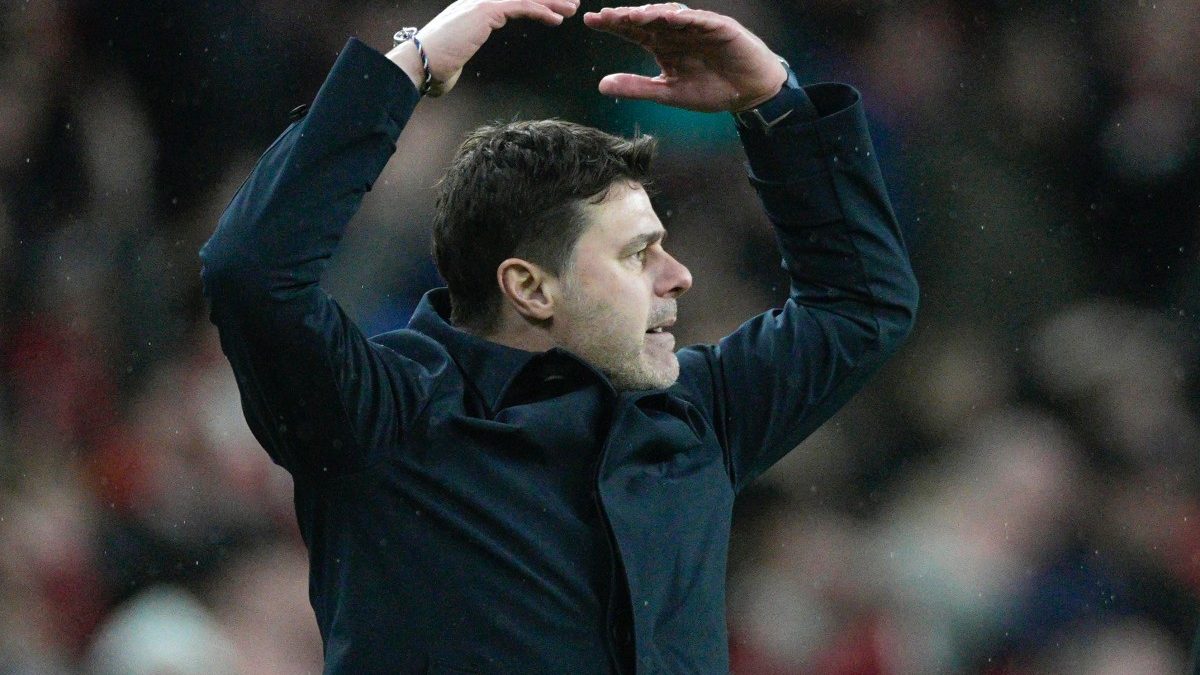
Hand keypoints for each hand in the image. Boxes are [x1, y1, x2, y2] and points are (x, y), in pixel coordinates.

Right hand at [388, 0, 579, 96]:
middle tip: (570, 3)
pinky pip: (520, 5)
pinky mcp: (485, 10)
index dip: (534, 1)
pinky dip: (541, 10)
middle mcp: (478, 0)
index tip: (553, 7)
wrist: (419, 63)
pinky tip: (556, 18)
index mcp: (473, 8)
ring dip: (551, 1)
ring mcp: (481, 2)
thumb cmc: (433, 65)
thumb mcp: (454, 55)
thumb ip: (460, 54)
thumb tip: (453, 72)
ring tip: (571, 8)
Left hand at [583, 4, 786, 112]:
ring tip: (630, 16)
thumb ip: (636, 88)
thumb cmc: (712, 89)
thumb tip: (601, 85)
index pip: (633, 31)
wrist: (749, 93)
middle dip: (624, 16)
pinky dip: (684, 17)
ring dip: (650, 13)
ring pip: (670, 14)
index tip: (590, 22)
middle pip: (646, 19)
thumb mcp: (667, 93)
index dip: (613, 25)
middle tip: (603, 16)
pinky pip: (699, 18)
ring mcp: (697, 26)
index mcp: (663, 45)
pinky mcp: (719, 26)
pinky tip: (668, 17)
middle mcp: (676, 31)